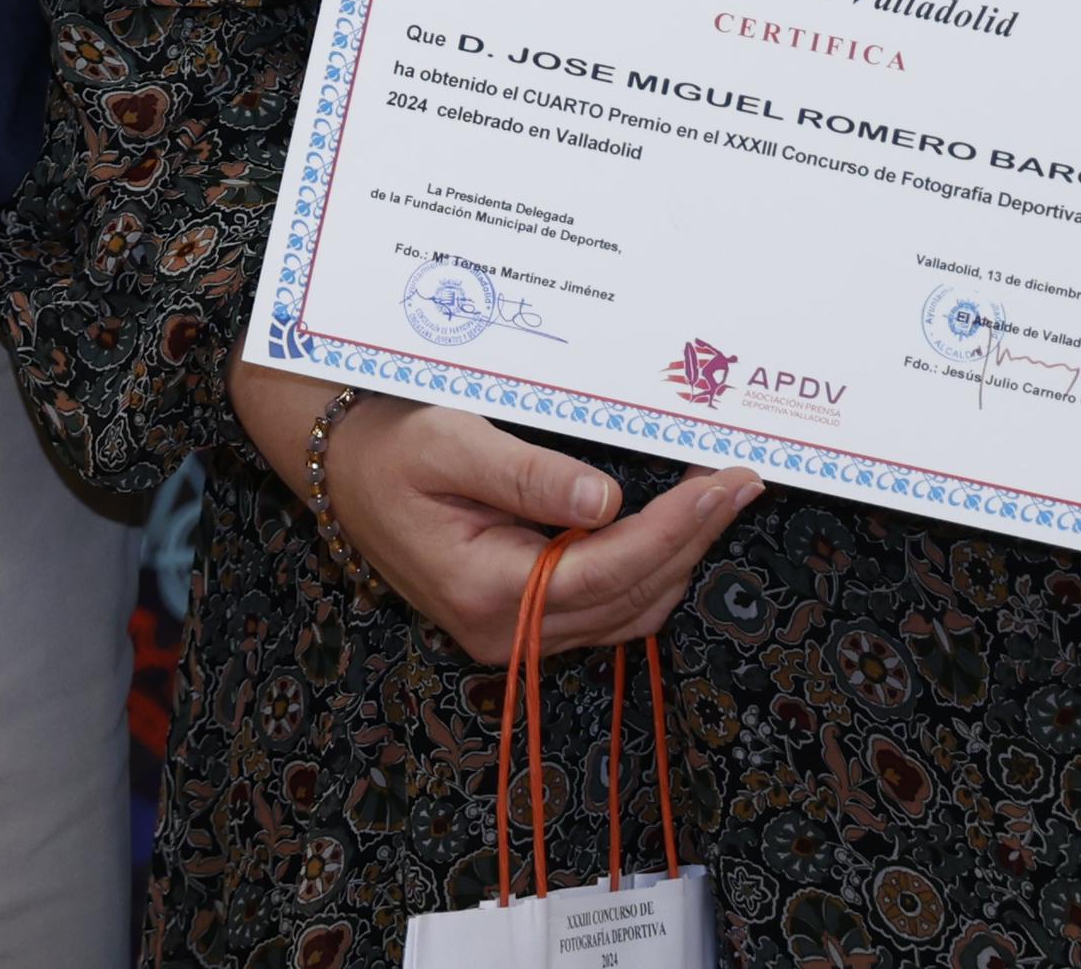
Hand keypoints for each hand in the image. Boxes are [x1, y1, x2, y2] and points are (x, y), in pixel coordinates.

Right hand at [240, 360, 756, 666]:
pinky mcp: (521, 623)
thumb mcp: (449, 443)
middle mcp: (507, 631)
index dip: (680, 527)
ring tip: (718, 497)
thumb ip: (528, 476)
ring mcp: (515, 635)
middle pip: (633, 595)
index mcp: (488, 591)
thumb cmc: (387, 448)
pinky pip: (608, 608)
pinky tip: (672, 526)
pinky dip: (650, 569)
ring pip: (629, 611)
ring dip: (680, 556)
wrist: (339, 472)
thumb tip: (608, 502)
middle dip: (695, 538)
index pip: (613, 567)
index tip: (728, 483)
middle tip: (742, 480)